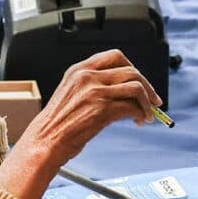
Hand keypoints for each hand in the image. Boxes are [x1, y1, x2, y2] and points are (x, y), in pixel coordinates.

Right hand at [0, 50, 164, 198]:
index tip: (140, 80)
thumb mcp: (71, 94)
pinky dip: (141, 114)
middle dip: (147, 85)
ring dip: (147, 102)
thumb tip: (121, 90)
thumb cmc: (56, 125)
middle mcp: (87, 76)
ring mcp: (95, 92)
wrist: (44, 142)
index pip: (115, 56)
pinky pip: (133, 107)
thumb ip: (92, 86)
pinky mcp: (103, 110)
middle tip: (153, 100)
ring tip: (147, 114)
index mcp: (79, 70)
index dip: (133, 68)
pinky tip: (138, 121)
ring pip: (136, 87)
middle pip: (130, 70)